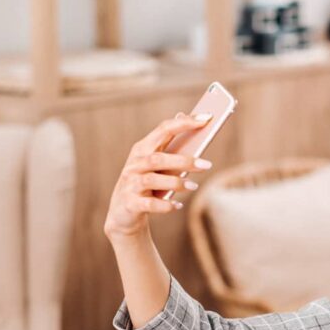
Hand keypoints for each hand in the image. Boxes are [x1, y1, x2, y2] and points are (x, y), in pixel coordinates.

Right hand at [103, 113, 213, 240]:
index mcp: (142, 149)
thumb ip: (168, 144)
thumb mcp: (155, 164)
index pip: (163, 130)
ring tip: (194, 186)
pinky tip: (178, 205)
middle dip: (184, 160)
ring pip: (153, 180)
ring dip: (176, 183)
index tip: (206, 119)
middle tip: (206, 165)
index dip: (184, 124)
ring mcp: (130, 184)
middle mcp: (134, 164)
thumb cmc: (146, 185)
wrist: (123, 214)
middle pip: (159, 158)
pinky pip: (150, 204)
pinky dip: (166, 205)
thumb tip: (183, 115)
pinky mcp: (131, 203)